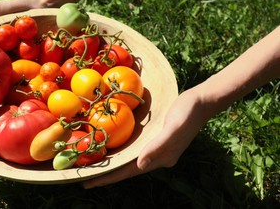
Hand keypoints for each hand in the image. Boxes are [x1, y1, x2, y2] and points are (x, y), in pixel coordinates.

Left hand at [83, 87, 209, 188]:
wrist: (201, 101)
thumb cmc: (187, 112)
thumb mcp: (173, 128)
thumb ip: (158, 146)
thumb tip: (139, 165)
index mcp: (161, 158)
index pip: (129, 172)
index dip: (108, 177)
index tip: (88, 183)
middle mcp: (157, 156)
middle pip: (126, 168)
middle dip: (106, 174)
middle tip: (84, 178)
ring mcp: (155, 148)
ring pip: (128, 159)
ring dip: (112, 163)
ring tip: (92, 166)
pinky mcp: (154, 138)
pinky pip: (133, 148)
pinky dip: (120, 151)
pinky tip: (111, 148)